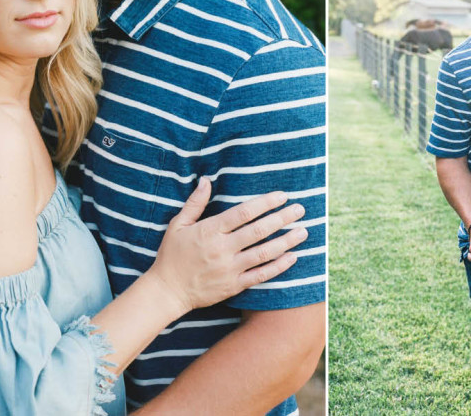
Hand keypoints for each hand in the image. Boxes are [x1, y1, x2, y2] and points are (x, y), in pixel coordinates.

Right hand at [149, 178, 306, 312]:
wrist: (167, 291)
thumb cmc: (172, 255)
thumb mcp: (178, 224)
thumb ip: (195, 202)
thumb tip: (206, 179)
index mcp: (210, 230)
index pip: (243, 213)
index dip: (265, 203)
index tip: (282, 196)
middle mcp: (222, 249)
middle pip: (258, 231)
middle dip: (282, 218)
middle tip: (300, 209)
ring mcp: (229, 269)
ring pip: (264, 253)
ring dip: (286, 241)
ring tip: (303, 231)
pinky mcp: (234, 286)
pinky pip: (260, 275)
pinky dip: (278, 267)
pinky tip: (293, 257)